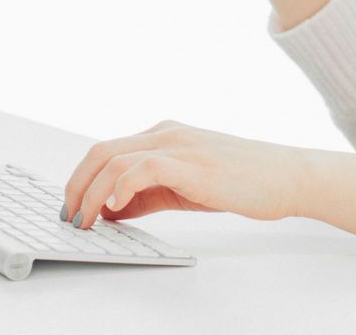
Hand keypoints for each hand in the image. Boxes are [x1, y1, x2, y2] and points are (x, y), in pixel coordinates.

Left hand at [61, 120, 355, 239]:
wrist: (286, 177)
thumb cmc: (242, 182)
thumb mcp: (184, 189)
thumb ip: (147, 196)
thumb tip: (110, 211)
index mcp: (164, 137)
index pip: (107, 151)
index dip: (81, 179)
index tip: (72, 208)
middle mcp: (166, 135)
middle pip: (101, 151)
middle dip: (76, 185)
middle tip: (70, 216)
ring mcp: (178, 145)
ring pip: (114, 160)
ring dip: (91, 193)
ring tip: (85, 221)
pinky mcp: (191, 162)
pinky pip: (142, 168)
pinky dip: (121, 188)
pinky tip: (115, 208)